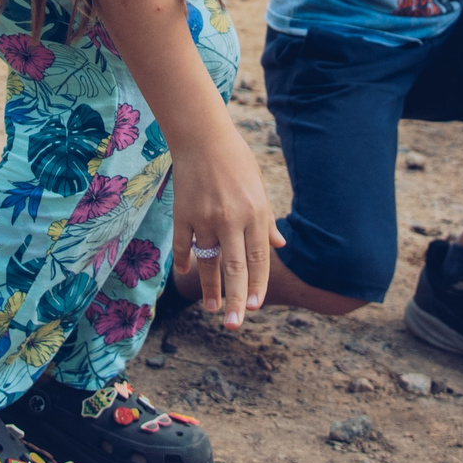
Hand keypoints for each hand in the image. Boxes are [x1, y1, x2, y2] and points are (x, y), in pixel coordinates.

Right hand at [169, 127, 283, 328]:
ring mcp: (205, 218)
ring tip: (213, 309)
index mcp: (255, 213)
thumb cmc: (236, 161)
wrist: (203, 137)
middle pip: (235, 268)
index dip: (257, 285)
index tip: (256, 307)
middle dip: (237, 299)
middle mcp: (232, 219)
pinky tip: (187, 275)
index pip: (258, 259)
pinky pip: (183, 246)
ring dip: (210, 288)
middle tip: (235, 325)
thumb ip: (267, 221)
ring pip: (207, 262)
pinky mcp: (183, 214)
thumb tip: (279, 245)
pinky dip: (185, 262)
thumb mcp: (259, 189)